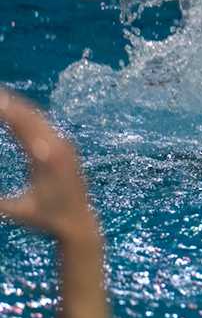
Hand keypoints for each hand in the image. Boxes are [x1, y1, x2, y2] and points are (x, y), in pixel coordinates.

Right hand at [0, 89, 97, 242]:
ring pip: (39, 118)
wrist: (78, 222)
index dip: (7, 110)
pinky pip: (45, 124)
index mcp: (46, 157)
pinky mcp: (65, 147)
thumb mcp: (16, 211)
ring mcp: (63, 145)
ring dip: (20, 105)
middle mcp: (57, 145)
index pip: (22, 125)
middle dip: (11, 102)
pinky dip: (29, 114)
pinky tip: (17, 111)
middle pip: (31, 116)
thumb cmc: (47, 218)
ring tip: (1, 95)